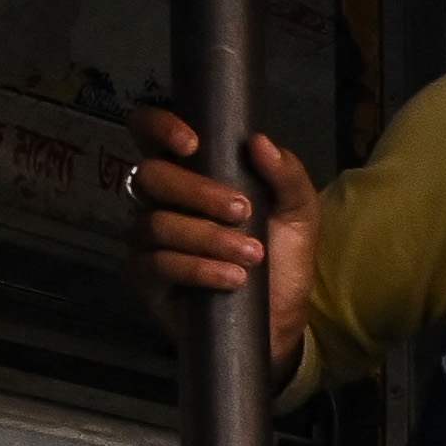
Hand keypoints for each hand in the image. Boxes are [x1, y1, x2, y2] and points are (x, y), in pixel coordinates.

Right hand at [130, 104, 313, 373]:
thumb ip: (287, 175)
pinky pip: (157, 264)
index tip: (192, 144)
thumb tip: (259, 141)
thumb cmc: (282, 258)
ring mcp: (147, 237)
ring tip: (252, 256)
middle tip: (243, 213)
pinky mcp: (146, 276)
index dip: (159, 127)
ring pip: (157, 223)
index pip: (149, 131)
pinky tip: (232, 278)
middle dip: (199, 192)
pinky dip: (199, 269)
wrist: (280, 319)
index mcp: (189, 170)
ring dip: (209, 238)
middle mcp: (160, 199)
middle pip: (152, 176)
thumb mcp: (299, 214)